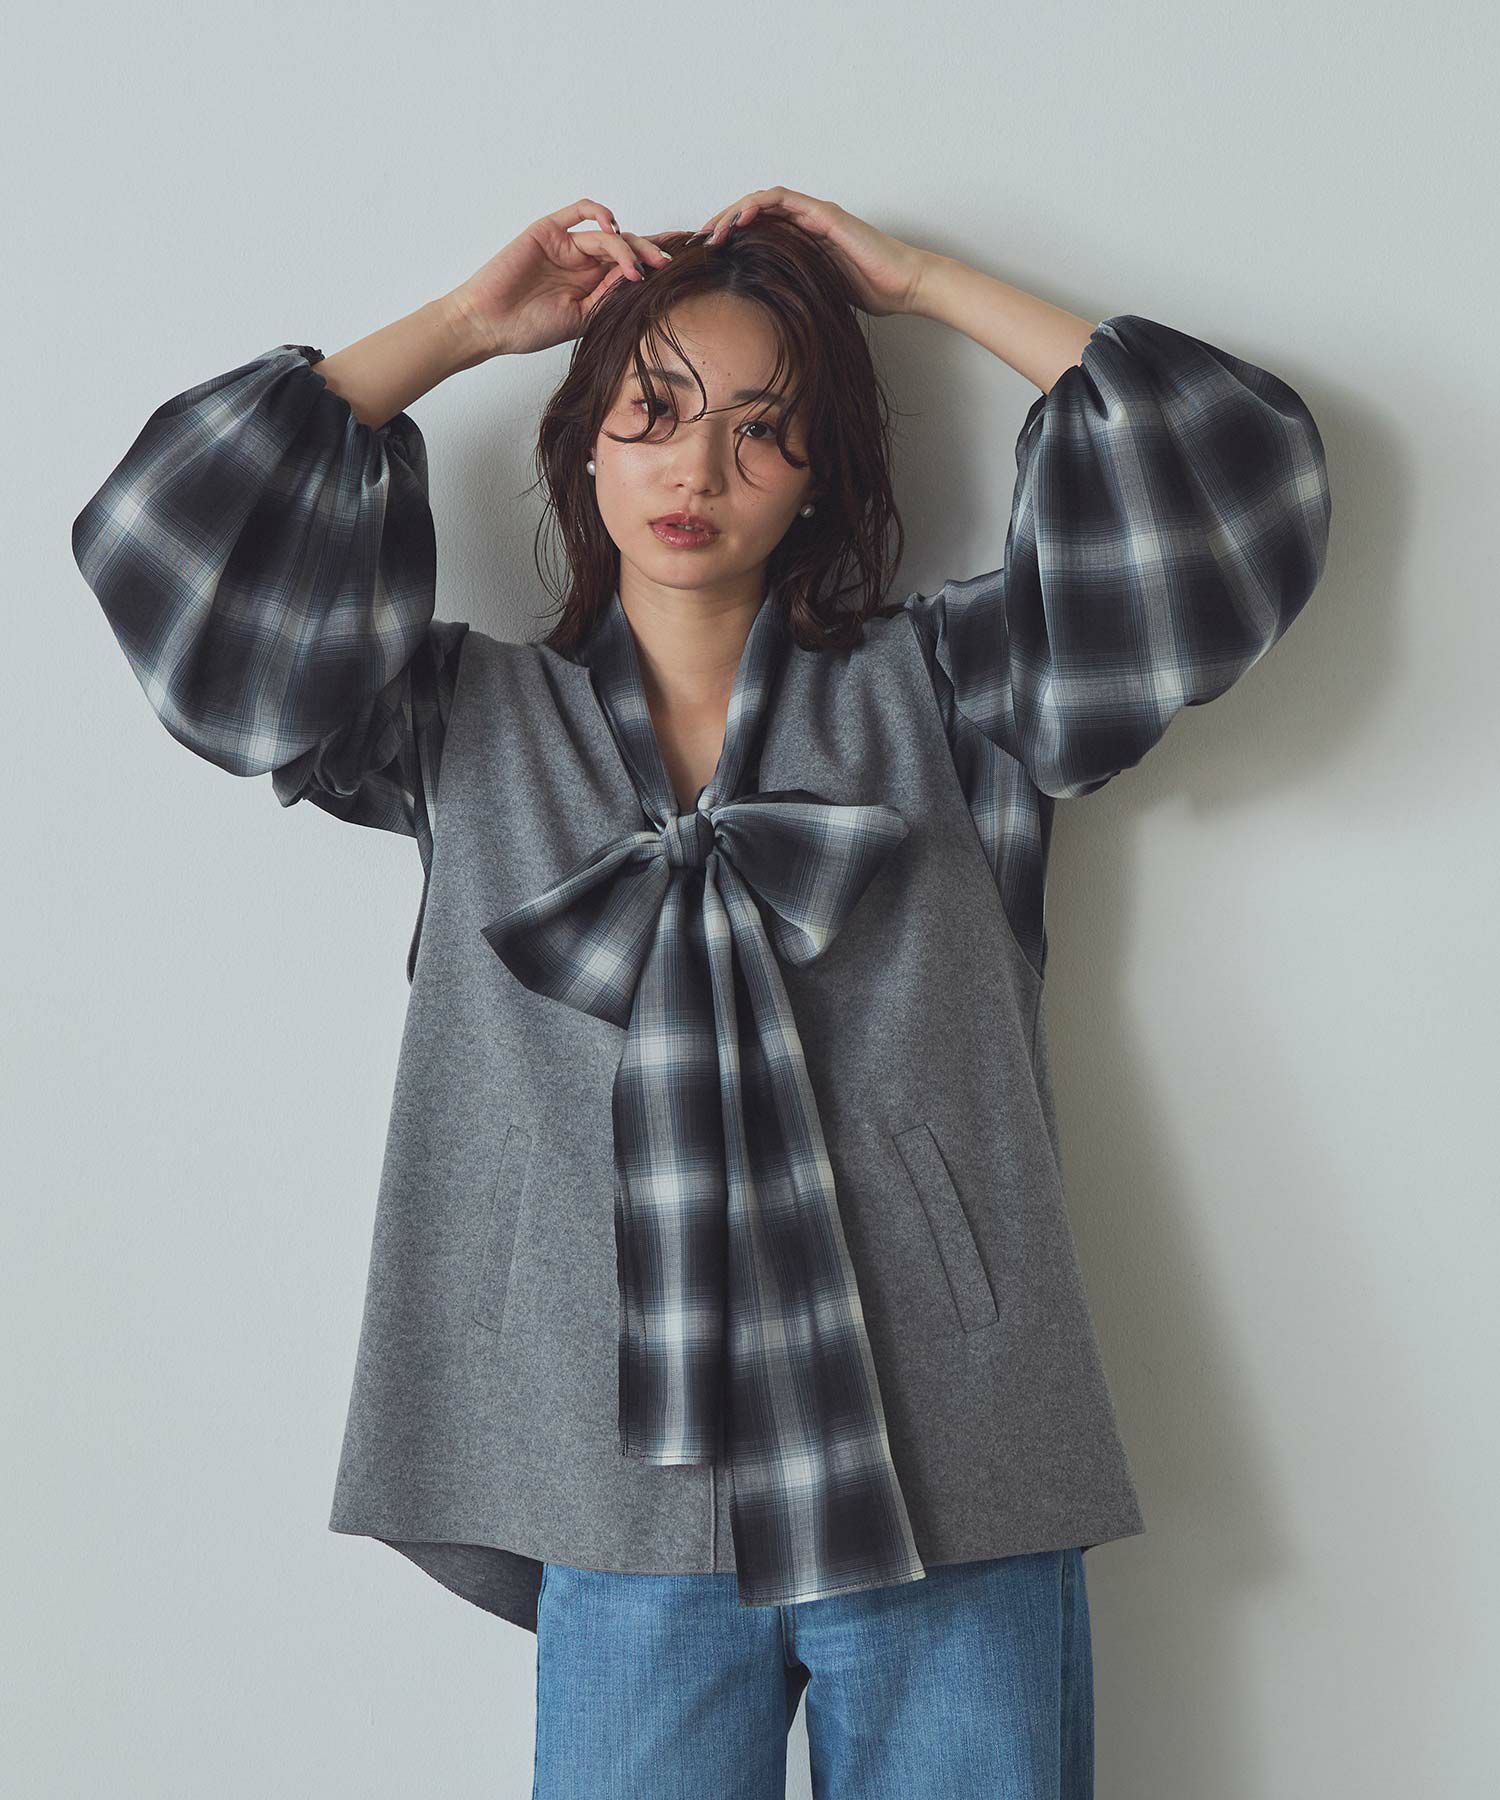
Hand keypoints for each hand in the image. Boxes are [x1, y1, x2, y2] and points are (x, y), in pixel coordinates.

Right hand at [445, 199, 674, 358]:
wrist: (490, 323)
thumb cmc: (529, 327)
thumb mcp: (582, 319)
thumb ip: (609, 298)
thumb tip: (643, 284)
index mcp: (594, 284)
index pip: (632, 267)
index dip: (655, 262)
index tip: (684, 265)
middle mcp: (584, 262)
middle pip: (628, 246)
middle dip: (651, 253)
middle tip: (665, 266)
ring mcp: (567, 244)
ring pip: (609, 234)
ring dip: (628, 248)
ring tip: (636, 271)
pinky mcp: (549, 230)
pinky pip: (579, 211)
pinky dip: (599, 212)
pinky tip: (612, 226)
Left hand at [694, 187, 932, 316]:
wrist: (902, 286)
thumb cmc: (870, 292)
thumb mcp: (818, 294)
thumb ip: (793, 289)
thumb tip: (762, 310)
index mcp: (803, 239)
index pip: (757, 230)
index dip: (729, 238)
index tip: (706, 257)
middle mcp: (806, 221)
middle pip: (753, 211)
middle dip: (721, 223)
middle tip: (697, 244)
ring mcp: (815, 214)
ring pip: (762, 200)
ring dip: (733, 212)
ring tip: (711, 232)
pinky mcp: (825, 215)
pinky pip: (784, 201)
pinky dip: (758, 206)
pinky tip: (740, 221)